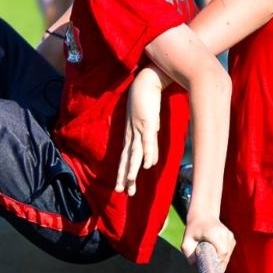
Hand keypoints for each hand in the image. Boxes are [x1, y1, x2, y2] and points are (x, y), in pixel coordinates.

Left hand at [115, 67, 164, 194]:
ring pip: (135, 153)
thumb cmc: (146, 100)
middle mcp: (132, 134)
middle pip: (127, 159)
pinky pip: (148, 141)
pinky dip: (148, 153)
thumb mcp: (148, 125)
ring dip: (132, 169)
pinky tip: (146, 165)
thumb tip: (151, 161)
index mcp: (131, 135)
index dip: (123, 173)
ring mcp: (139, 129)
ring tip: (129, 183)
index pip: (126, 158)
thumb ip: (150, 143)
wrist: (147, 81)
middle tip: (121, 192)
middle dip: (124, 176)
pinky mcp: (148, 122)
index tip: (121, 188)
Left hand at [181, 214, 234, 268]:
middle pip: (226, 255)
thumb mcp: (187, 242)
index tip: (211, 268)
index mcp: (213, 233)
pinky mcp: (231, 238)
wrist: (203, 216)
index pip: (222, 251)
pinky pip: (229, 251)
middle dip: (219, 264)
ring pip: (228, 254)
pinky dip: (224, 256)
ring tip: (212, 261)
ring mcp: (229, 235)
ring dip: (221, 261)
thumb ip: (189, 254)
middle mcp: (224, 233)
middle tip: (210, 269)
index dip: (218, 262)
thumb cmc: (194, 230)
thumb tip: (195, 267)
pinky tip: (216, 255)